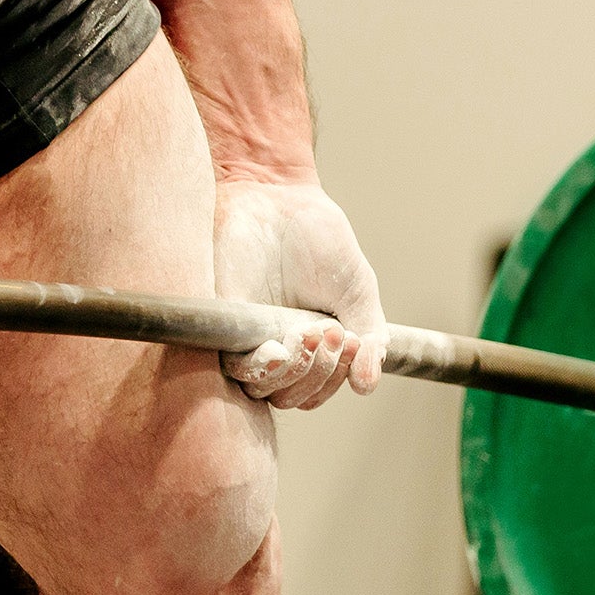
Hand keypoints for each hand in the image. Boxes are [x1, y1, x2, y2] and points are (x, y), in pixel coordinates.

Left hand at [214, 180, 386, 408]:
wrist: (281, 198)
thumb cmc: (318, 241)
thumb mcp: (358, 291)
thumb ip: (370, 338)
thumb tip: (367, 386)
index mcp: (307, 348)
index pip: (317, 391)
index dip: (338, 379)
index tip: (355, 342)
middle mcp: (274, 347)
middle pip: (292, 397)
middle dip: (321, 374)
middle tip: (333, 334)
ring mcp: (247, 336)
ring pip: (265, 389)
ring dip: (296, 373)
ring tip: (310, 334)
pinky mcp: (224, 321)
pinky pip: (235, 366)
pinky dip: (261, 368)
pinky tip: (279, 350)